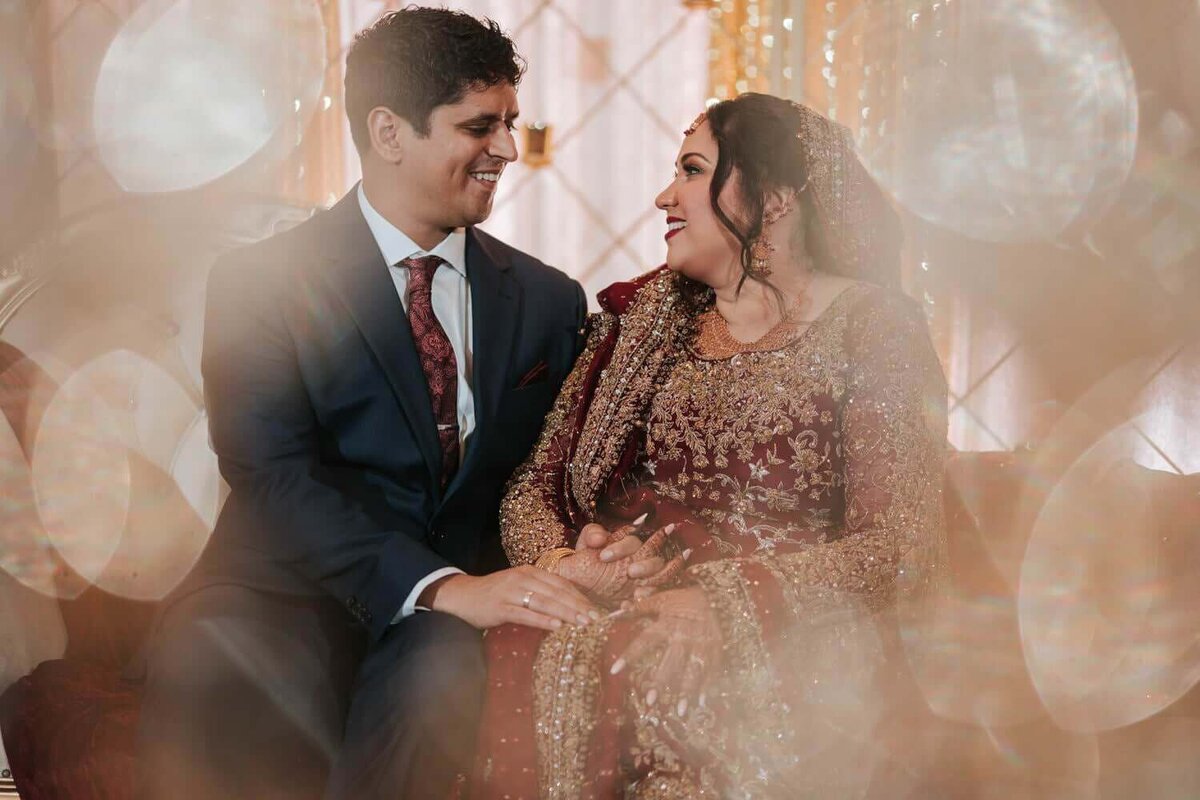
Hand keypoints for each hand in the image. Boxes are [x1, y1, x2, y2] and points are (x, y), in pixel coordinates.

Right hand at [426, 567, 599, 631]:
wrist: (462, 595)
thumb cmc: (494, 594)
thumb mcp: (519, 587)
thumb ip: (541, 593)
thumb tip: (568, 607)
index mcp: (530, 571)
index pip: (561, 583)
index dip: (580, 596)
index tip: (596, 609)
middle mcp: (522, 578)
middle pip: (556, 592)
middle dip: (578, 606)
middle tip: (595, 619)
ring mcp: (511, 592)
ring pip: (544, 602)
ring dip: (566, 613)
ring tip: (582, 623)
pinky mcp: (500, 607)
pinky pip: (525, 614)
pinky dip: (542, 620)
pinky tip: (557, 626)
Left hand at [558, 516, 686, 599]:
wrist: (578, 585)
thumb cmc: (584, 561)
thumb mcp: (584, 546)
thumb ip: (591, 535)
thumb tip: (601, 537)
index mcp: (628, 545)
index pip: (632, 542)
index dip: (620, 548)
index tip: (603, 557)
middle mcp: (641, 560)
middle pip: (654, 558)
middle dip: (646, 565)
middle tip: (631, 572)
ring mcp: (644, 579)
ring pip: (661, 576)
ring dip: (653, 582)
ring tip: (638, 592)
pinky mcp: (642, 595)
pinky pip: (652, 596)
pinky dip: (645, 600)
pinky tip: (631, 605)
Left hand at [610, 587, 721, 715]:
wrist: (716, 593)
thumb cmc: (684, 598)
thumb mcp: (662, 599)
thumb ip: (642, 606)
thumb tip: (621, 609)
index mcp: (667, 624)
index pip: (645, 641)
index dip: (630, 655)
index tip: (615, 670)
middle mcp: (683, 636)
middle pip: (671, 661)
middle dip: (661, 681)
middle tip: (650, 701)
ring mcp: (701, 644)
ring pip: (693, 669)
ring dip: (687, 691)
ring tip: (679, 710)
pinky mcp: (716, 649)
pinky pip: (712, 669)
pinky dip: (708, 686)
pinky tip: (702, 703)